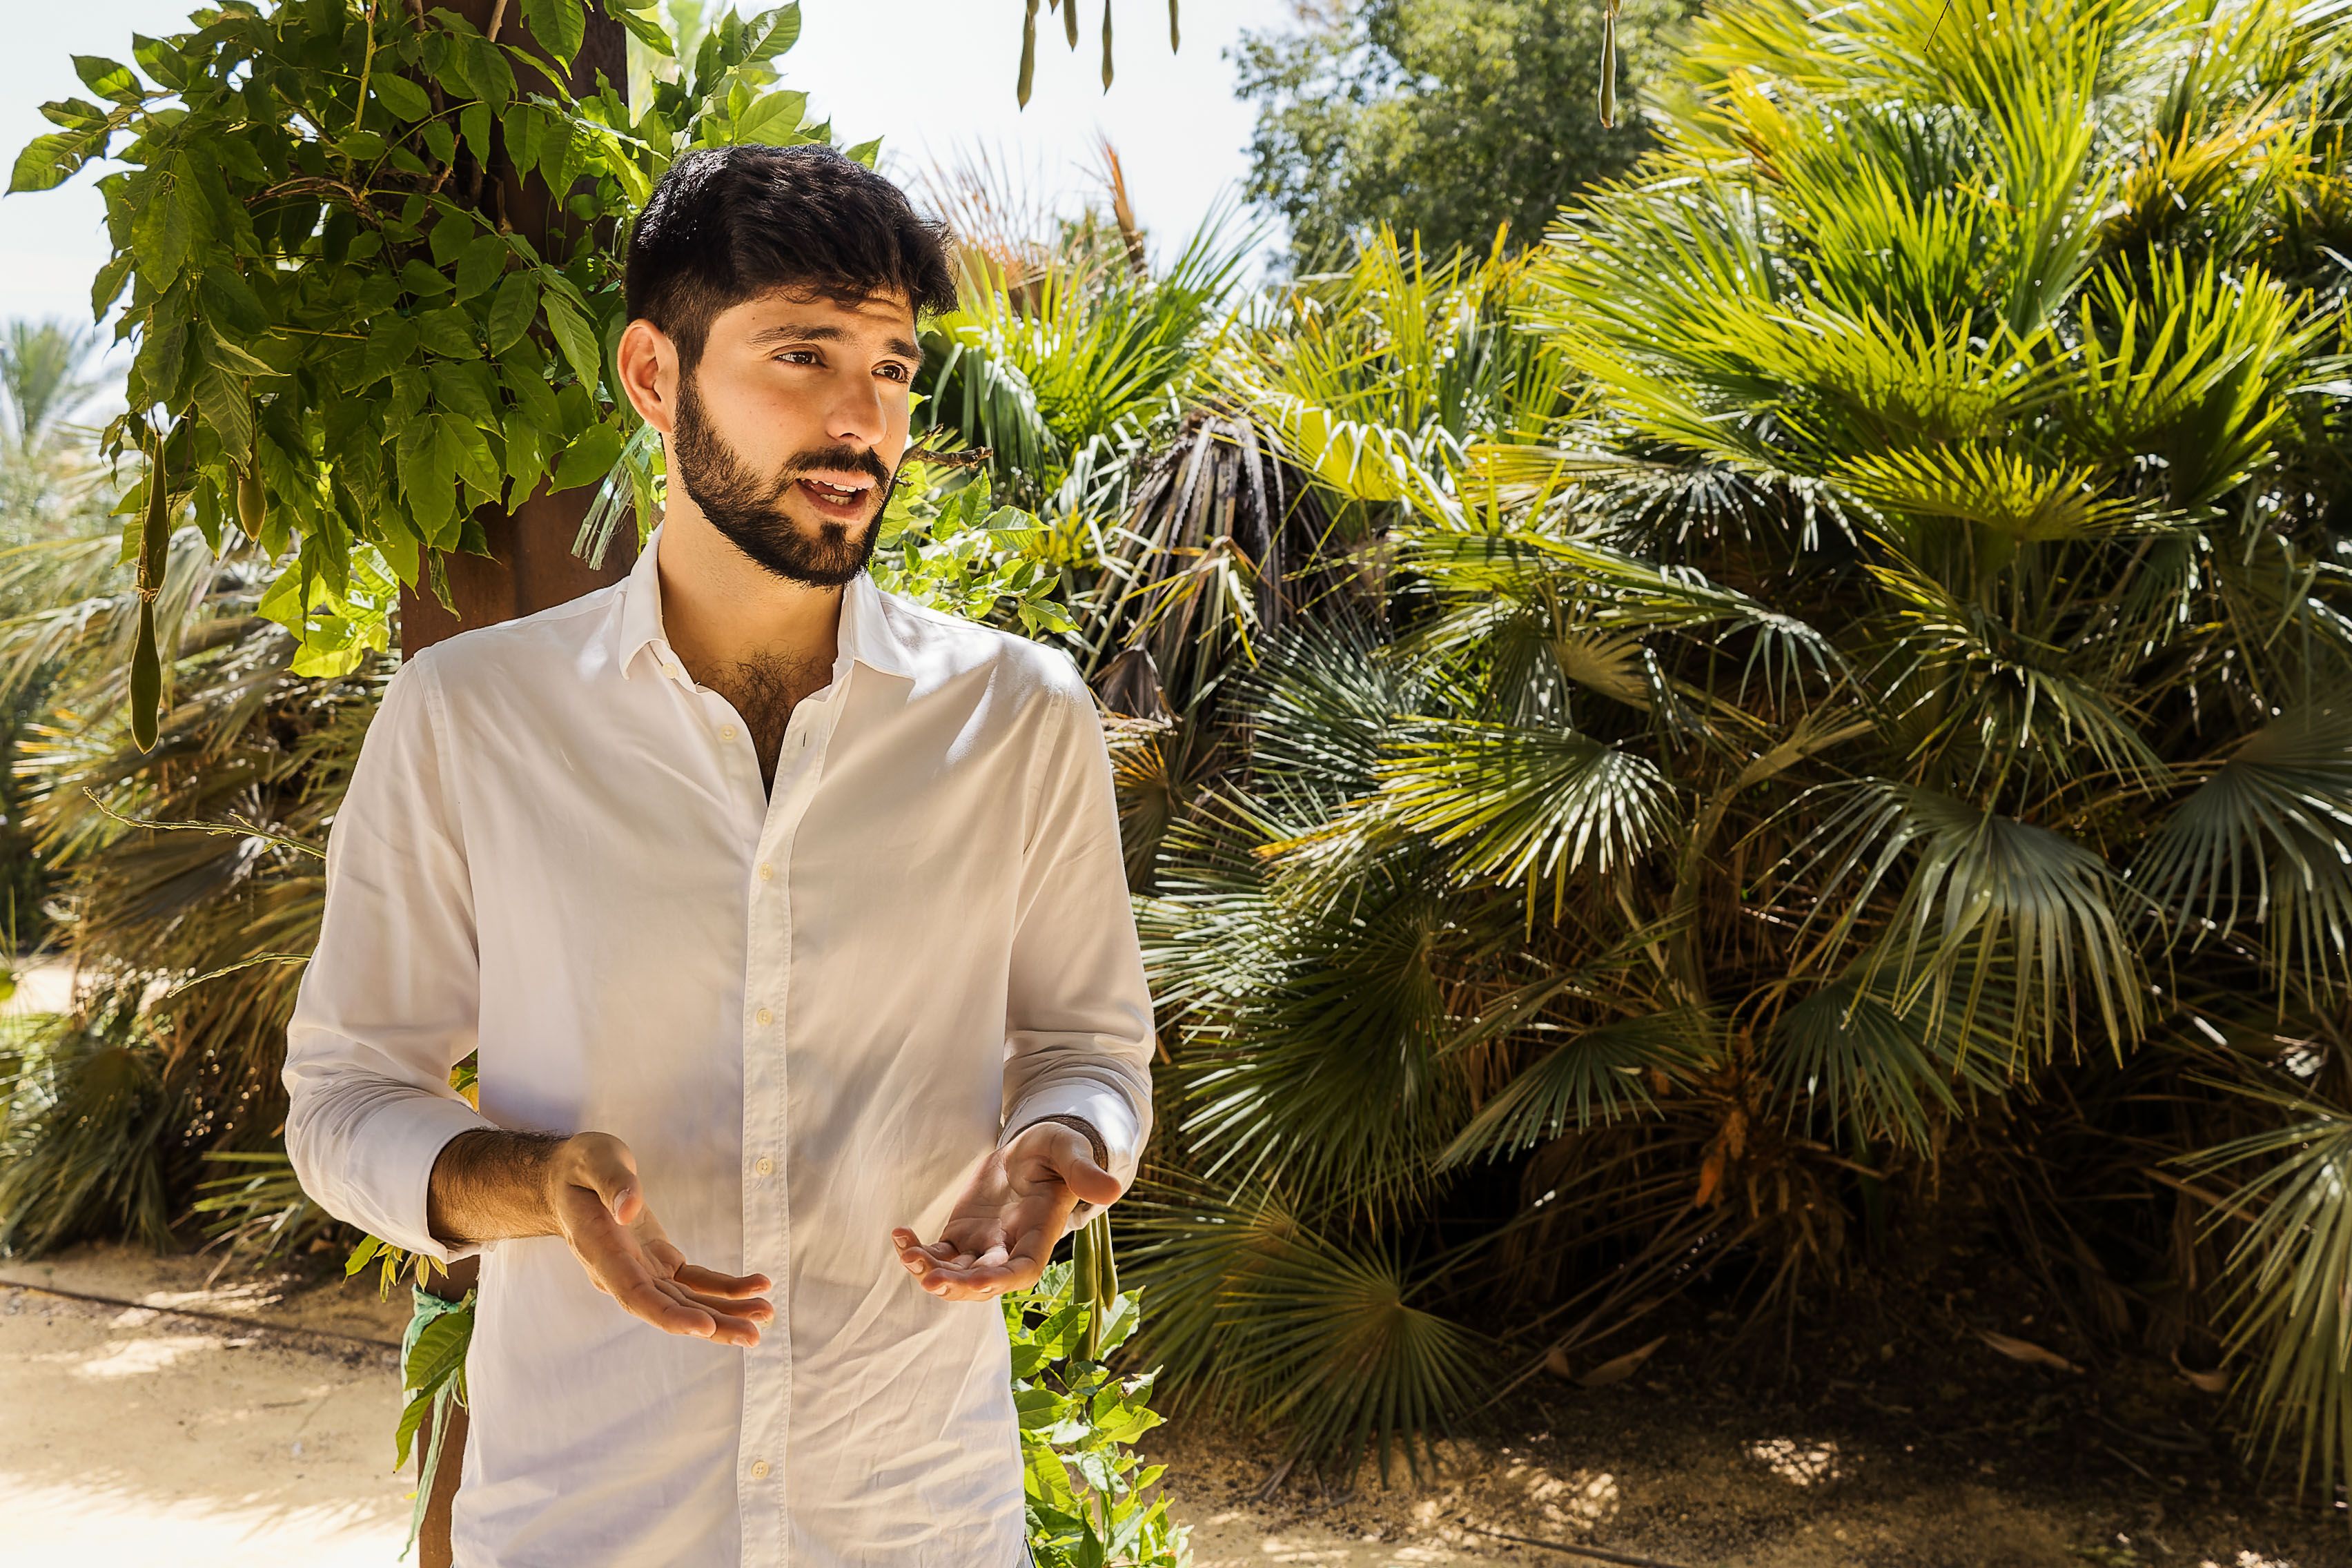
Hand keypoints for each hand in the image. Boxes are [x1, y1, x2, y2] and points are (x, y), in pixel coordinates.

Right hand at [547, 1132, 773, 1346]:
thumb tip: (630, 1210)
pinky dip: (725, 1288)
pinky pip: (695, 1282)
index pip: (635, 1294)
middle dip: (712, 1324)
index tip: (704, 1327)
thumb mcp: (595, 1160)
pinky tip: (756, 1289)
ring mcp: (643, 1271)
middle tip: (753, 1335)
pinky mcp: (660, 1263)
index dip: (669, 1315)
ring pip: (687, 1302)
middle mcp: (622, 1273)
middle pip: (669, 1308)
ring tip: (765, 1316)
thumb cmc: (581, 1168)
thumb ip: (613, 1183)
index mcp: (601, 1252)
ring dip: (726, 1312)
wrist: (569, 1181)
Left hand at [890, 1122, 1121, 1301]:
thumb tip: (1114, 1189)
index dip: (999, 1280)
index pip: (1022, 1271)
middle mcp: (1009, 1250)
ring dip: (930, 1271)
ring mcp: (983, 1247)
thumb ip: (1084, 1172)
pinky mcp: (962, 1237)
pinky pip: (936, 1254)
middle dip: (955, 1285)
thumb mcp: (1070, 1152)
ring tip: (907, 1254)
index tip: (975, 1282)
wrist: (1034, 1151)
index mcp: (1039, 1236)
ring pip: (955, 1273)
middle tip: (928, 1278)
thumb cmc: (1058, 1150)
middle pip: (982, 1282)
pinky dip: (916, 1251)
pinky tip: (900, 1235)